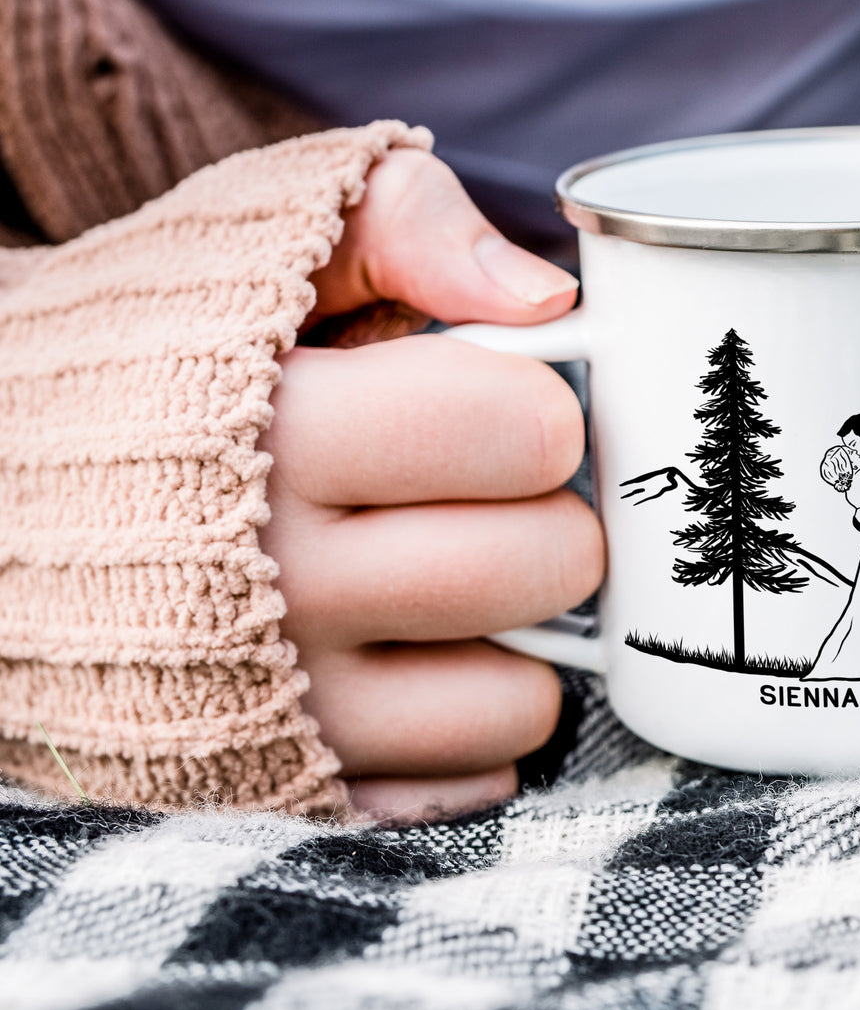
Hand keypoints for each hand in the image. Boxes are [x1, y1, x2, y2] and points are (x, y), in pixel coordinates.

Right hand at [259, 150, 603, 821]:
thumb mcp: (262, 236)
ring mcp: (281, 706)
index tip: (503, 404)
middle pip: (543, 565)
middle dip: (553, 515)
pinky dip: (469, 718)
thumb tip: (549, 297)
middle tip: (495, 492)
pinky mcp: (284, 784)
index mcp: (283, 433)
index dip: (541, 408)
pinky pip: (463, 779)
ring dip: (516, 631)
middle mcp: (279, 585)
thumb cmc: (157, 345)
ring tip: (450, 572)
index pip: (521, 430)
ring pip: (518, 700)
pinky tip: (417, 652)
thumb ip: (409, 224)